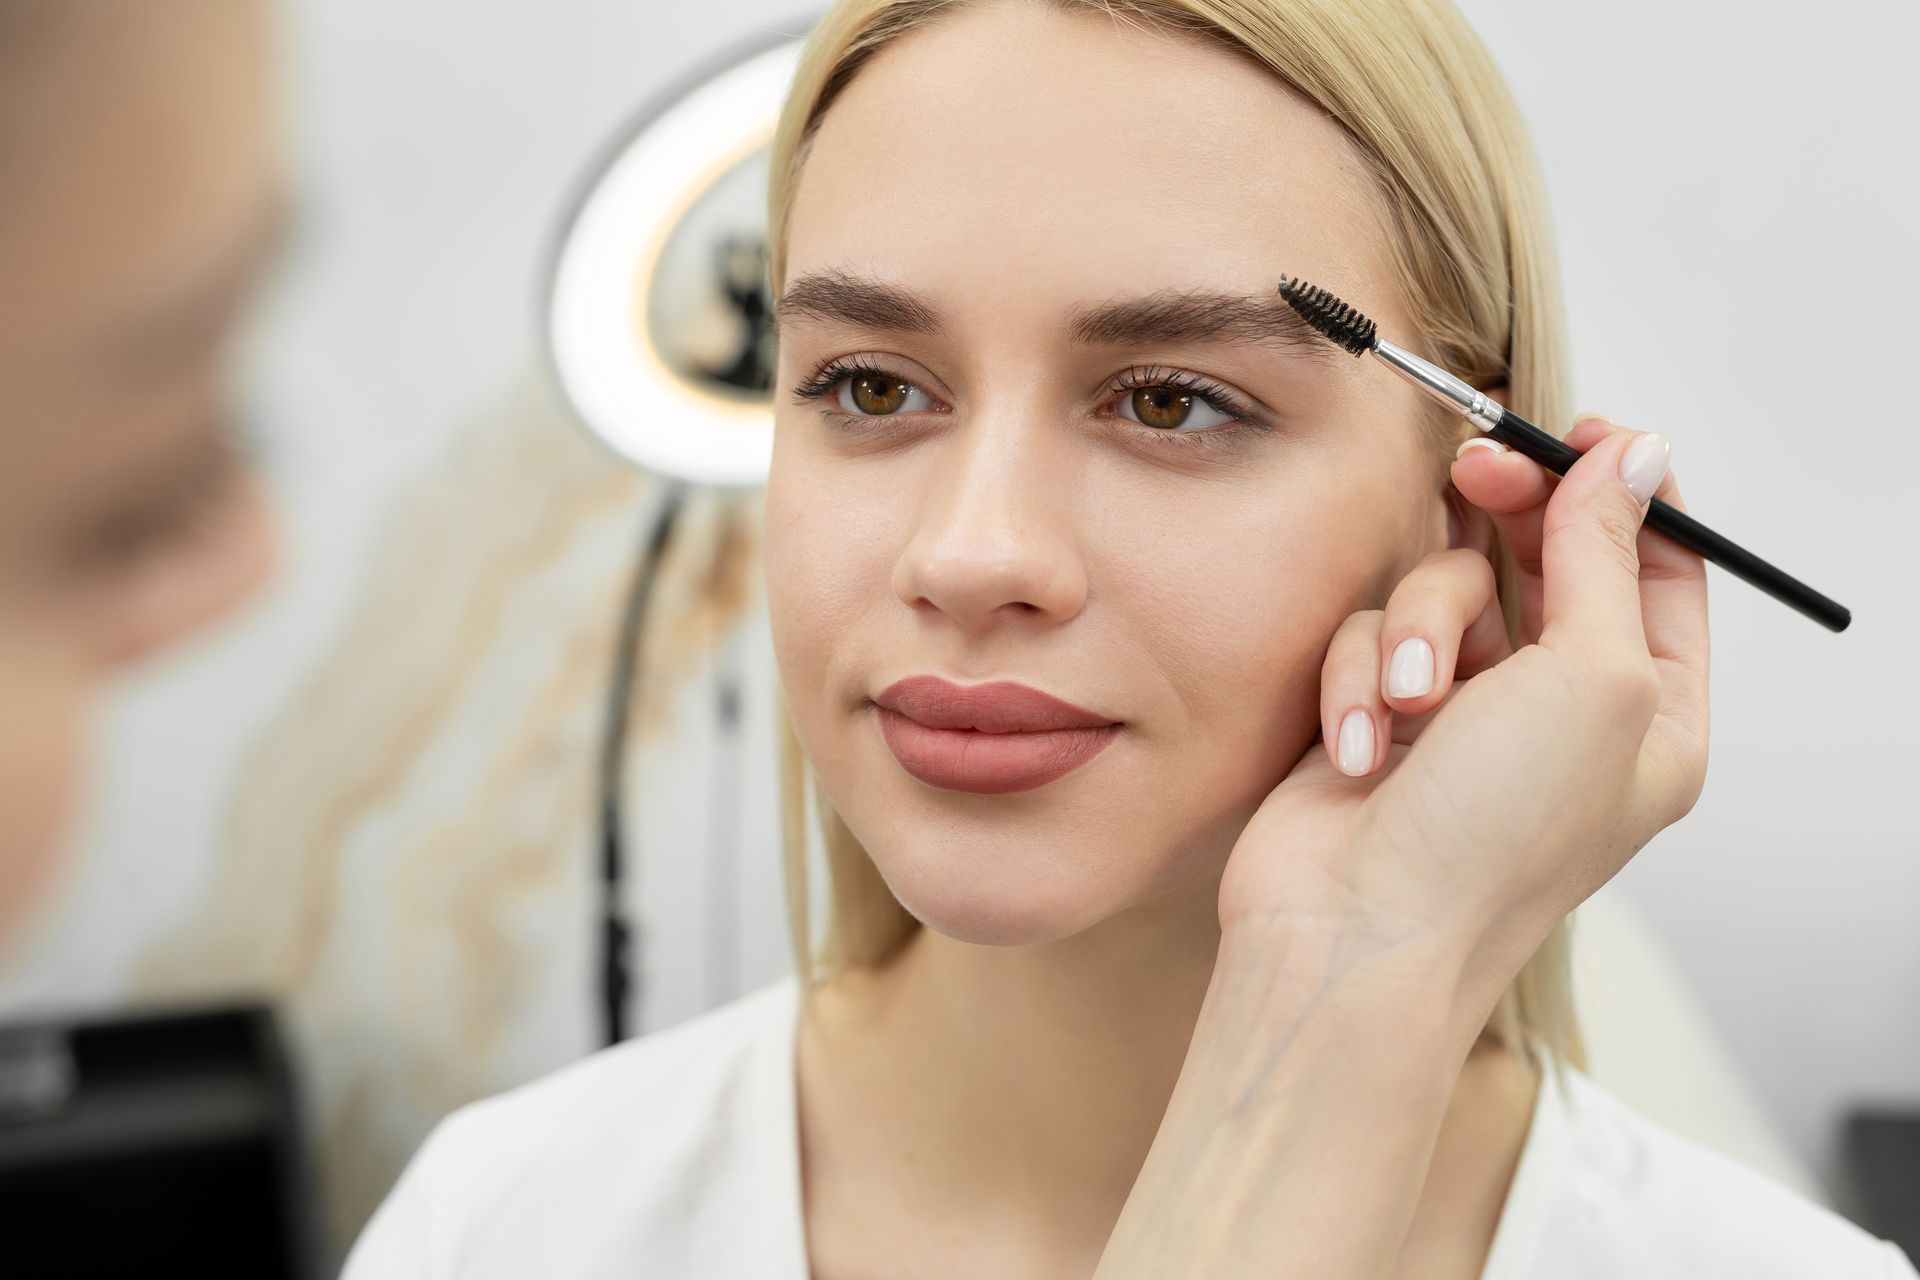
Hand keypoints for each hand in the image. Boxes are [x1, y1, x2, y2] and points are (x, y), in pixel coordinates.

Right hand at [1219, 415, 1710, 999]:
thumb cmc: (1491, 838)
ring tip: (1404, 701)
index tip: (1576, 431)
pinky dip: (1357, 682)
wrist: (1350, 938)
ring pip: (1443, 589)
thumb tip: (1635, 455)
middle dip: (1504, 522)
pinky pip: (1368, 637)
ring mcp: (1465, 715)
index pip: (1659, 568)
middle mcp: (1560, 711)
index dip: (1622, 490)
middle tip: (1477, 469)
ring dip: (1417, 628)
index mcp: (1651, 715)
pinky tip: (1358, 748)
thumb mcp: (1589, 678)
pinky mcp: (1377, 718)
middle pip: (1543, 559)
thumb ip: (1605, 553)